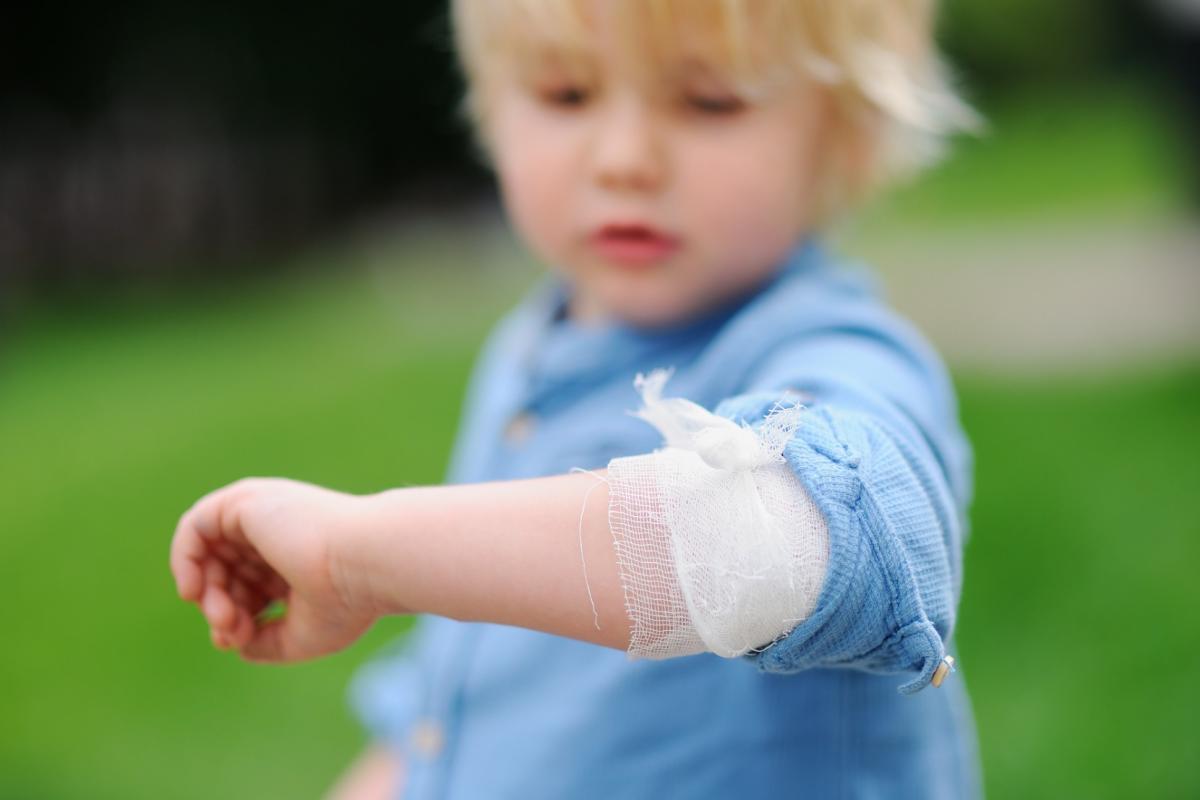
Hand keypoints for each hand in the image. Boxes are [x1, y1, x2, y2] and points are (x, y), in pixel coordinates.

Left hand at [170, 477, 377, 662]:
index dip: (236, 617)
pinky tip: (195, 590)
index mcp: (295, 555)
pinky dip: (184, 560)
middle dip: (220, 608)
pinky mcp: (244, 502)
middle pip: (225, 573)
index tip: (243, 638)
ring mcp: (261, 514)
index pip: (248, 586)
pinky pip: (193, 527)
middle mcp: (276, 530)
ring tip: (221, 617)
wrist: (366, 563)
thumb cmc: (348, 599)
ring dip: (206, 593)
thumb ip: (265, 641)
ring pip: (209, 555)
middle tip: (230, 631)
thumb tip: (234, 643)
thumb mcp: (302, 633)